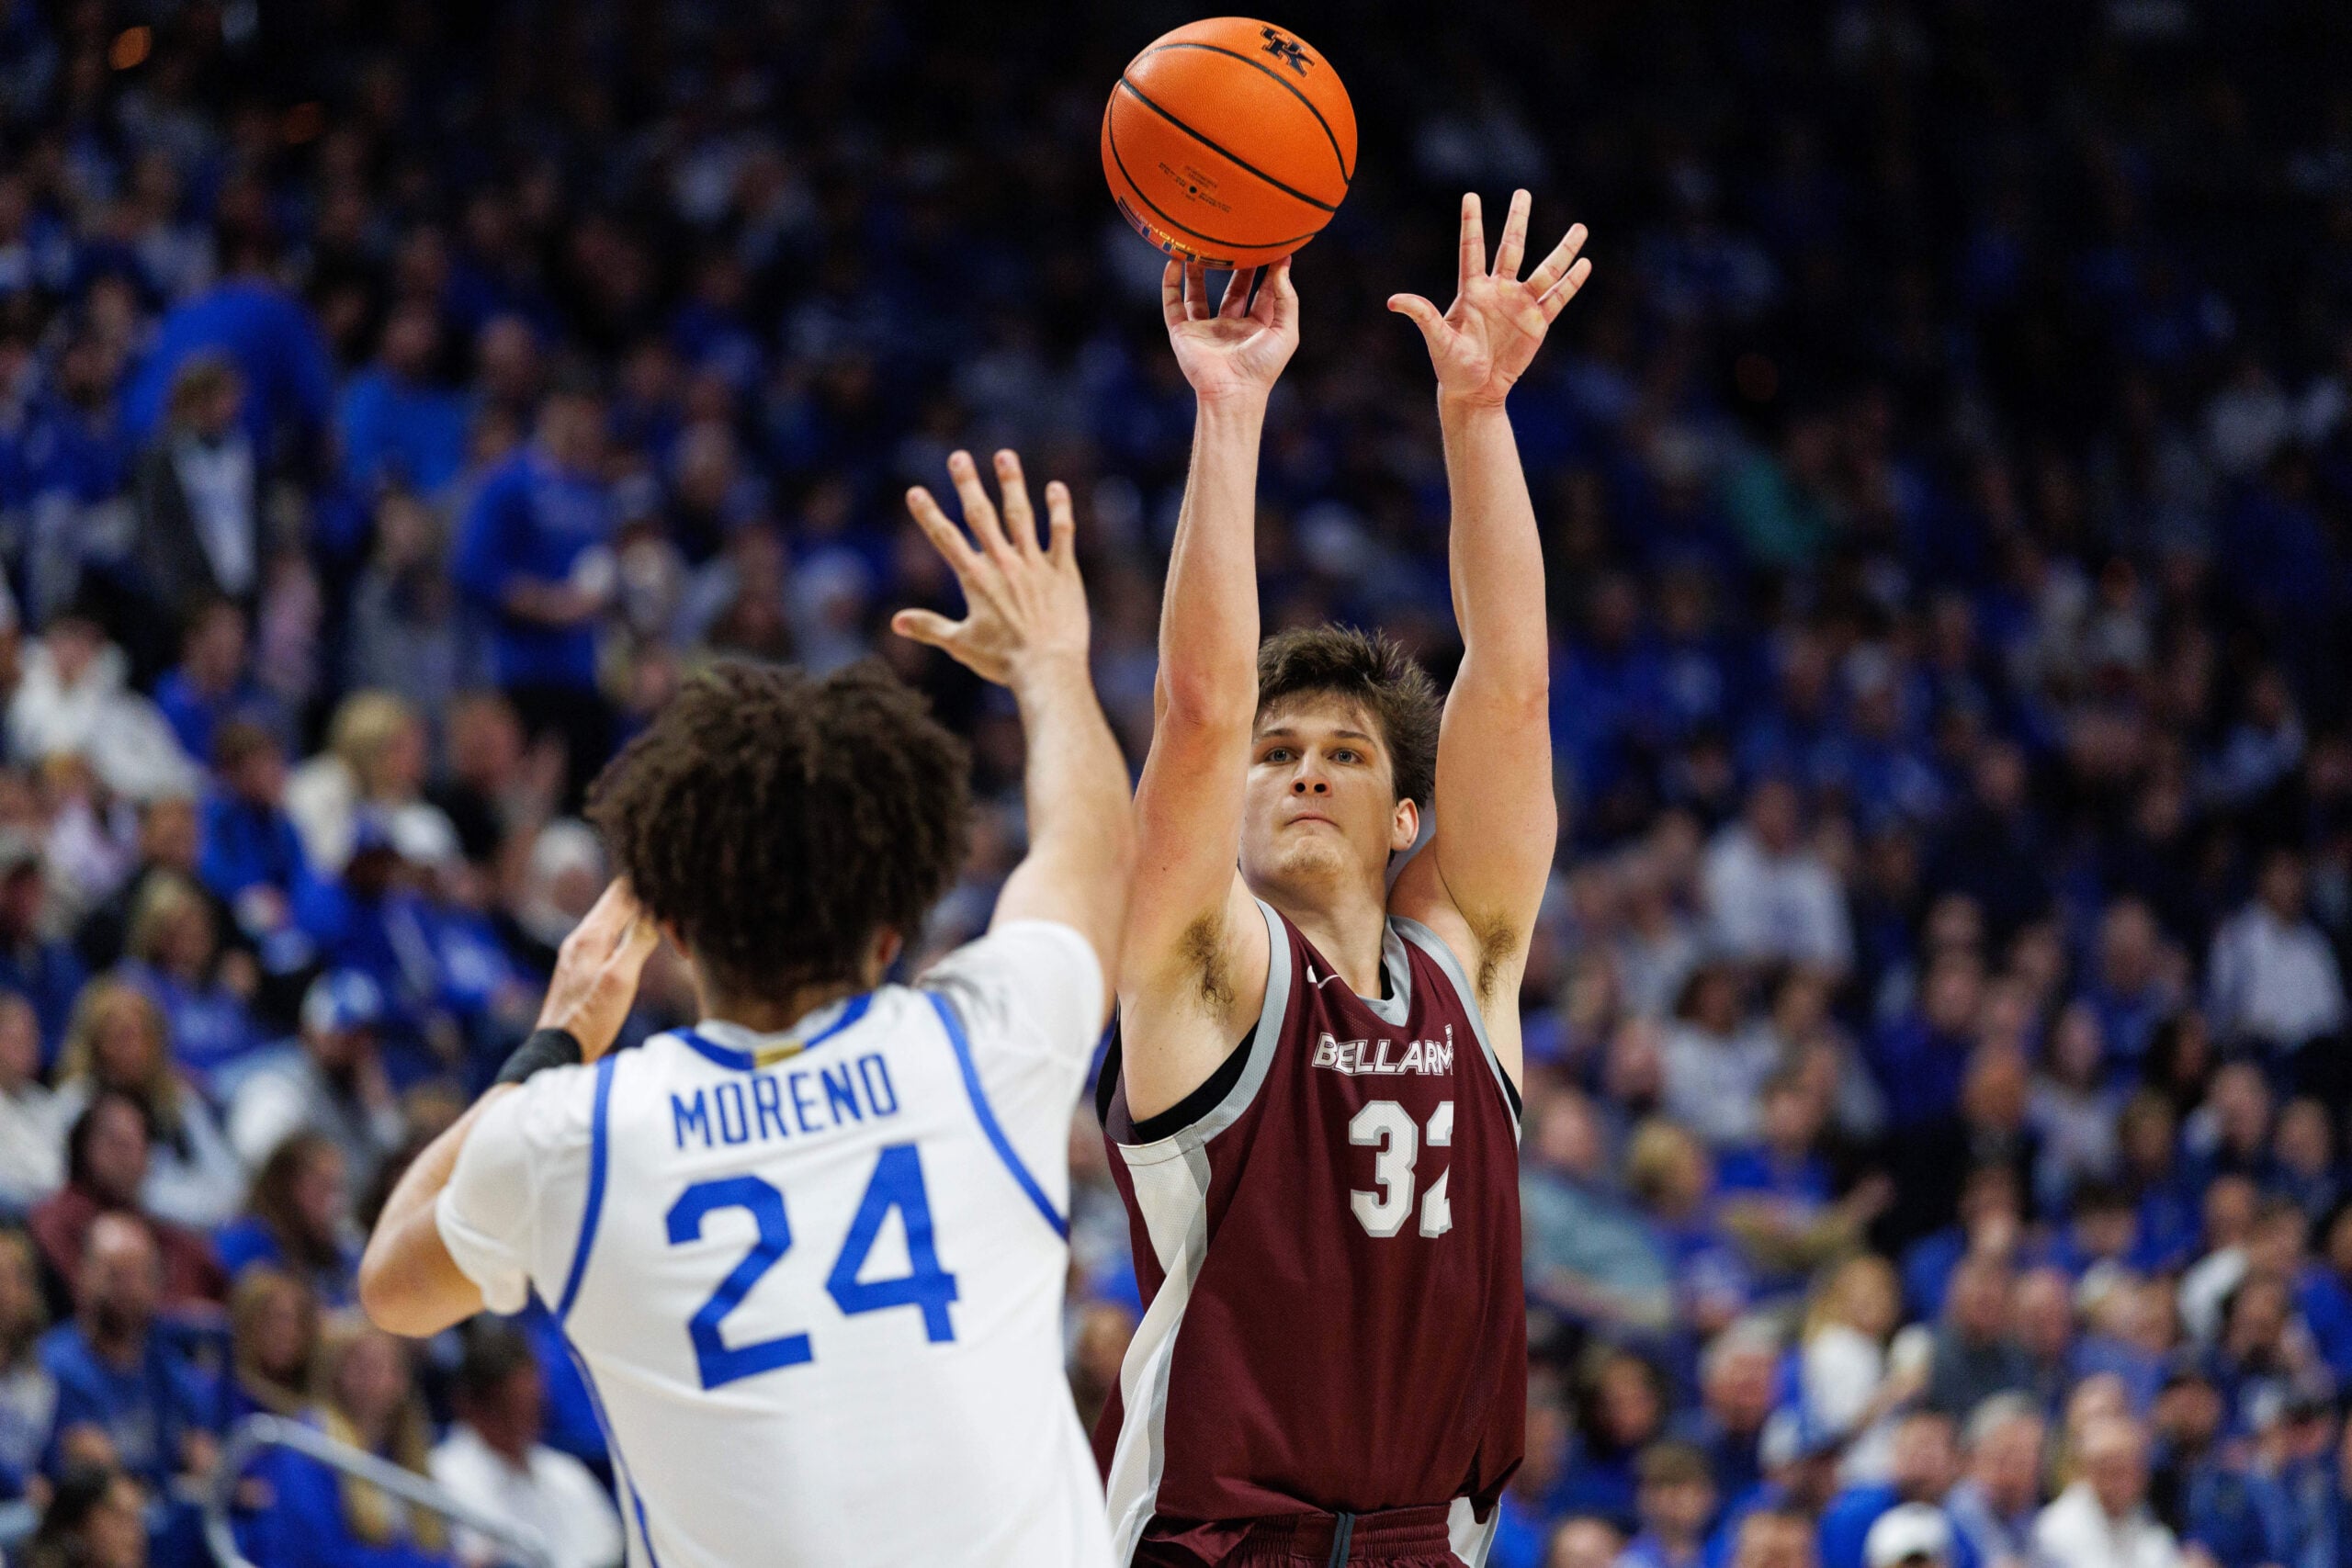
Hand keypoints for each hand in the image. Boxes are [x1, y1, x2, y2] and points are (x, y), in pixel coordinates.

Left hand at [537, 879, 659, 1060]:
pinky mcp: (580, 965)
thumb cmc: (591, 1019)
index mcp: (592, 934)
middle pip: (620, 899)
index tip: (677, 902)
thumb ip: (638, 940)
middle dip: (651, 904)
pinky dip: (630, 935)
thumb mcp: (621, 979)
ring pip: (616, 918)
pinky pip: (610, 936)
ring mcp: (578, 950)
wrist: (558, 1050)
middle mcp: (581, 936)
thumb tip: (656, 909)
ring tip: (670, 936)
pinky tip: (644, 951)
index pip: (624, 889)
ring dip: (643, 920)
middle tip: (679, 925)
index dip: (653, 889)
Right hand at [893, 449, 1087, 687]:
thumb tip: (896, 622)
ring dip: (1011, 484)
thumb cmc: (1003, 661)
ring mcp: (1034, 564)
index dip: (928, 514)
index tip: (915, 491)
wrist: (1048, 669)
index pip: (945, 538)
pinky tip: (1055, 487)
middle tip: (959, 457)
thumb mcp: (960, 644)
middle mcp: (1003, 563)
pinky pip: (1062, 533)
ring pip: (1021, 515)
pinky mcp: (1062, 571)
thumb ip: (929, 628)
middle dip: (968, 484)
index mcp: (975, 579)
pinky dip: (1059, 509)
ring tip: (1004, 455)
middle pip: (981, 515)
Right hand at [1162, 257, 1298, 406]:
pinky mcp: (1184, 333)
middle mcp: (1231, 326)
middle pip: (1233, 288)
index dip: (1268, 270)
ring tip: (1201, 245)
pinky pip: (1173, 305)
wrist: (1232, 392)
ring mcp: (1206, 329)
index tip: (1272, 245)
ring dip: (1199, 271)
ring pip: (1199, 293)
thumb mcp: (1285, 331)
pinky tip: (1173, 263)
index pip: (1263, 291)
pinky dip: (1170, 285)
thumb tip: (1282, 267)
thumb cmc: (1262, 367)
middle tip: (1239, 238)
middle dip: (1237, 265)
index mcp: (1257, 327)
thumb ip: (1285, 298)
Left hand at [1390, 190, 1591, 409]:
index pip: (1472, 250)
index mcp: (1472, 291)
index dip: (1471, 224)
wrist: (1476, 391)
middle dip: (1517, 221)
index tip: (1471, 196)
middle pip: (1511, 248)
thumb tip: (1393, 300)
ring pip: (1545, 270)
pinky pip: (1557, 298)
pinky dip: (1571, 283)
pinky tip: (1585, 265)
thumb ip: (1422, 316)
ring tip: (1580, 228)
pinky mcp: (1537, 322)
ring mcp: (1520, 304)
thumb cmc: (1453, 367)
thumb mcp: (1438, 341)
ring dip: (1562, 250)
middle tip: (1522, 192)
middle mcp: (1498, 290)